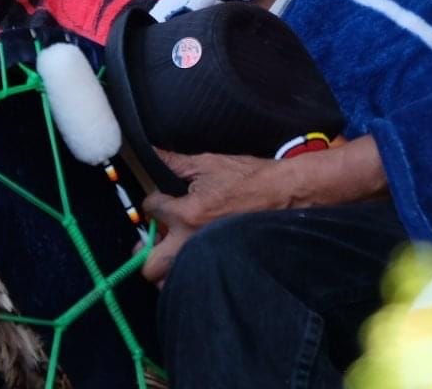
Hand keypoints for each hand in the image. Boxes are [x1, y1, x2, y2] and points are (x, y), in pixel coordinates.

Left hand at [140, 151, 295, 284]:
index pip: (150, 210)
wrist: (285, 195)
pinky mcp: (220, 265)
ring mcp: (207, 258)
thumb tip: (153, 151)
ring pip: (169, 281)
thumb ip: (174, 162)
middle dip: (146, 251)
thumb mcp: (209, 164)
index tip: (161, 199)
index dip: (153, 202)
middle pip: (149, 266)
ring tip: (172, 248)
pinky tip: (191, 254)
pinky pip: (193, 279)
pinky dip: (186, 272)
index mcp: (186, 213)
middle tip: (155, 236)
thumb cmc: (250, 178)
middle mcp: (192, 242)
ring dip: (165, 265)